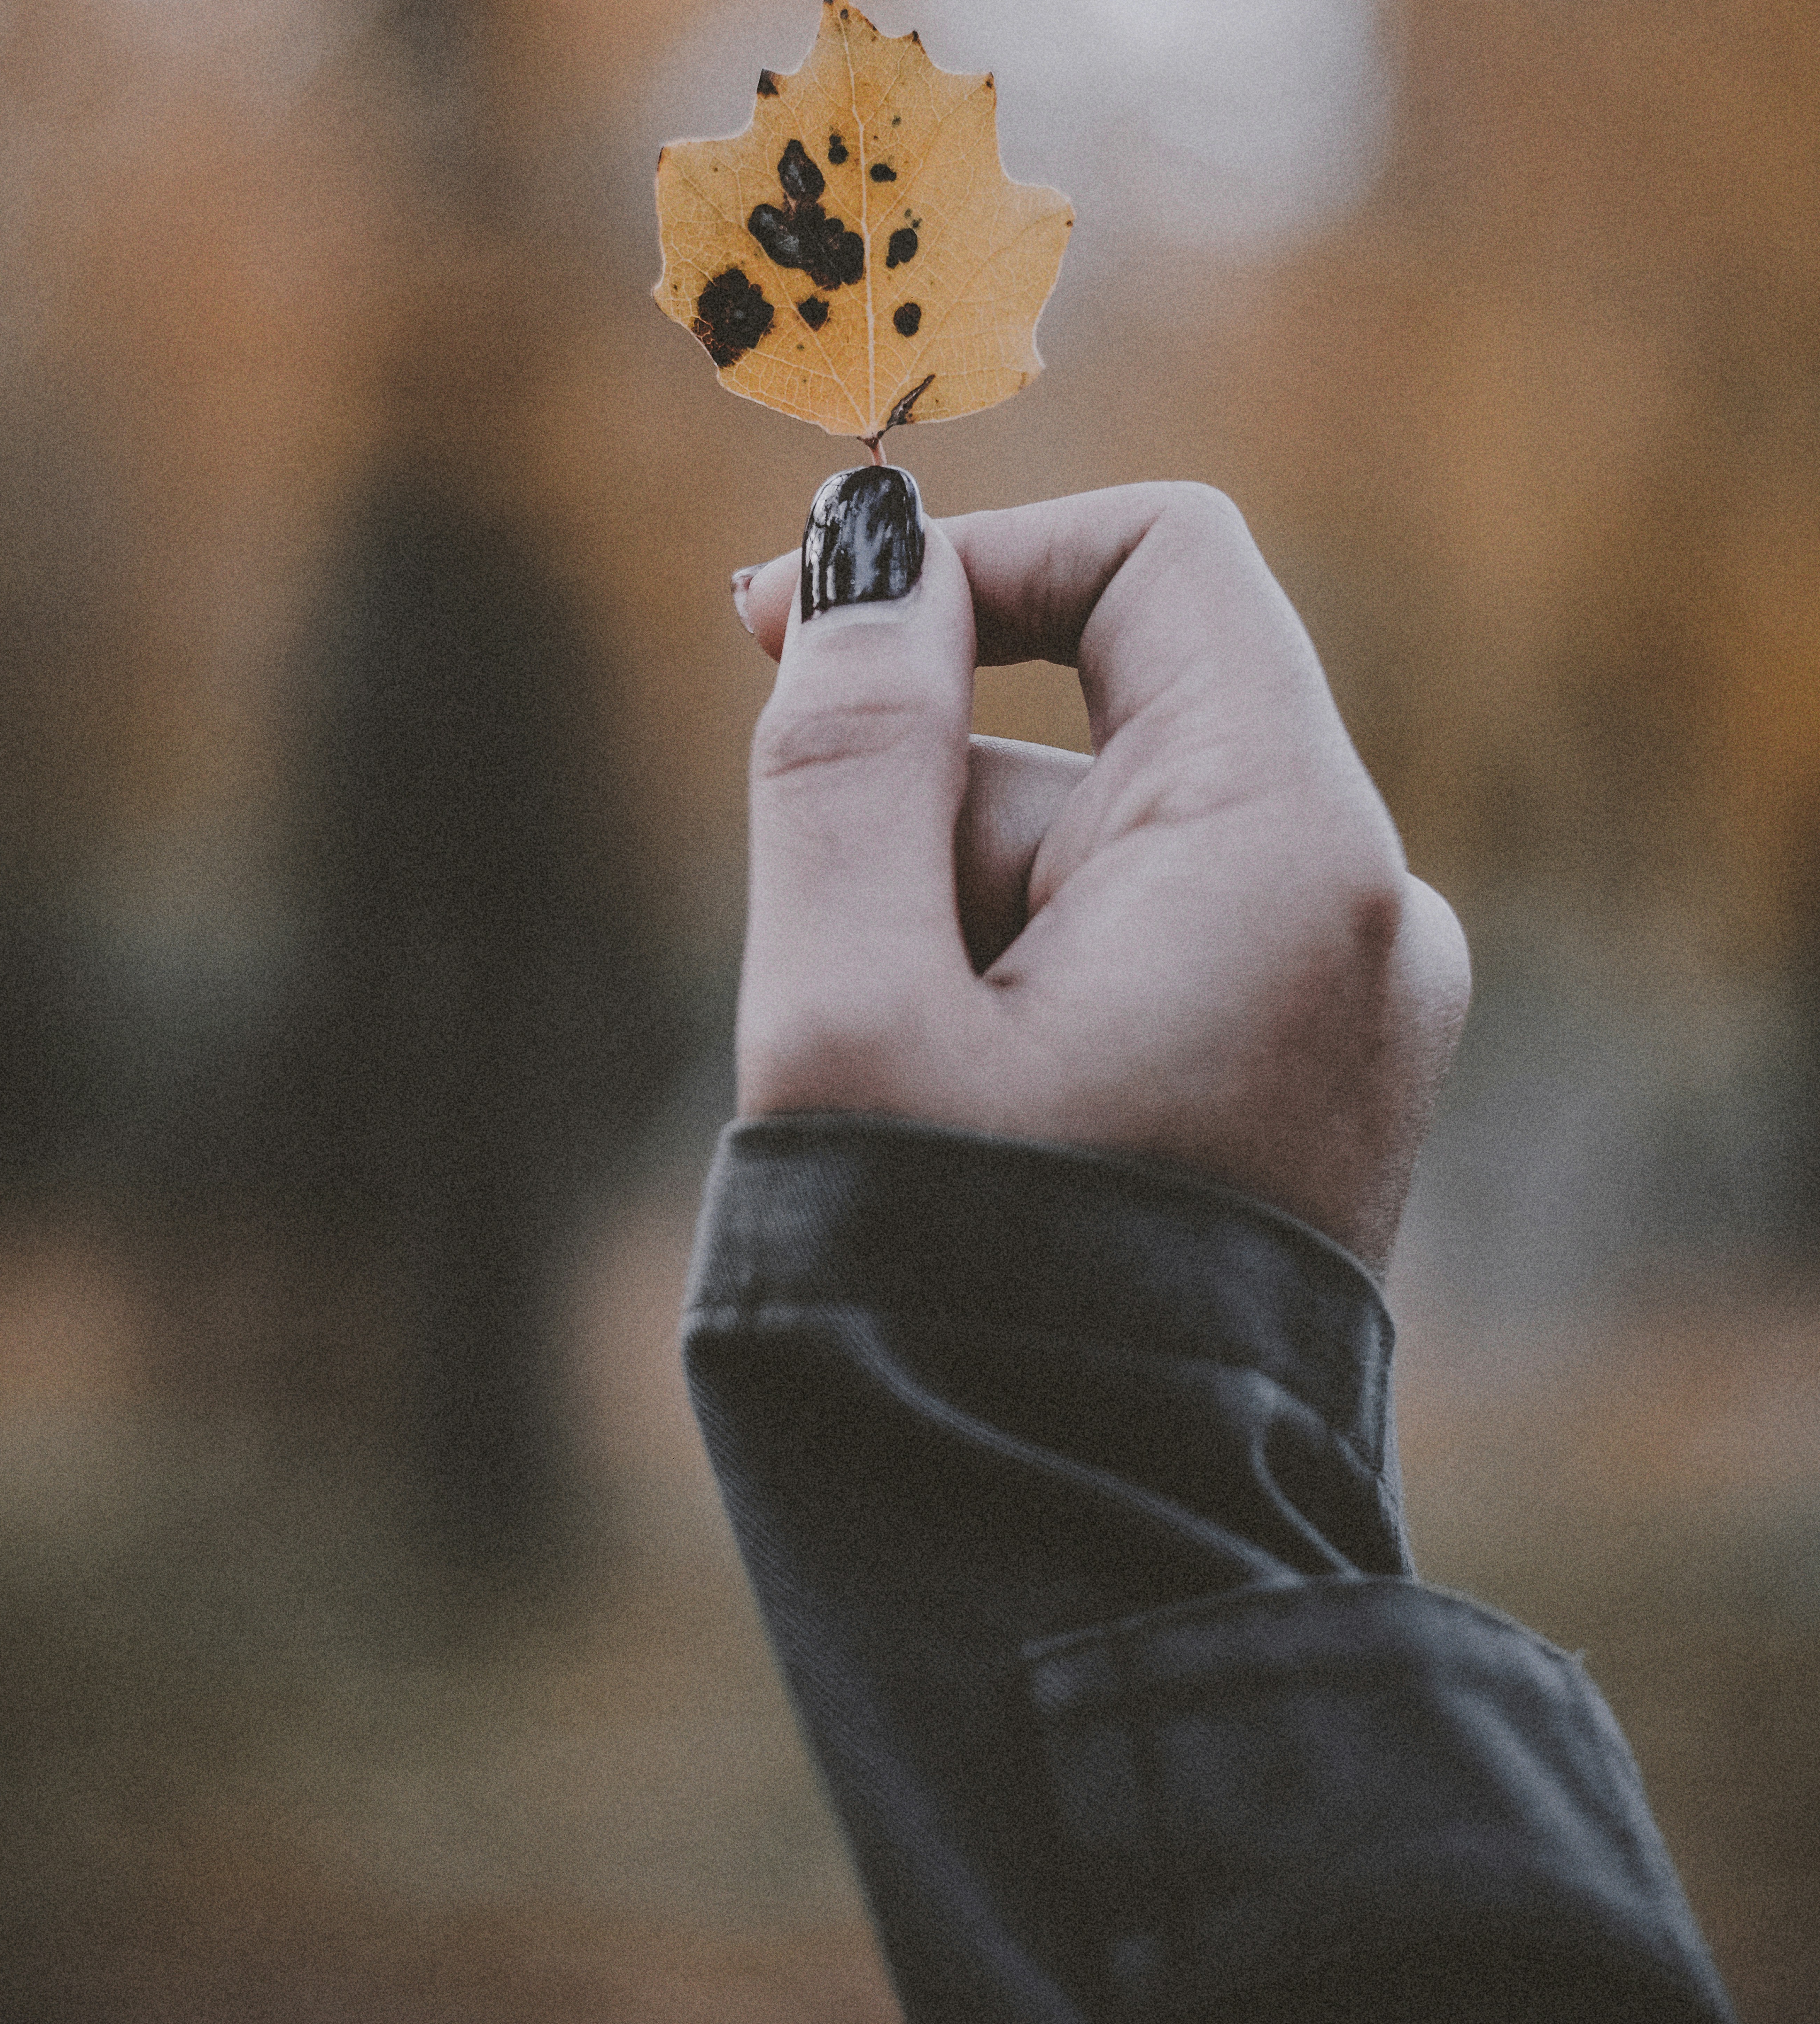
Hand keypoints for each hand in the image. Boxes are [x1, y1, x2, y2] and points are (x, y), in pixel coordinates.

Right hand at [732, 477, 1469, 1272]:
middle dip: (923, 785)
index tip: (786, 617)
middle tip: (816, 942)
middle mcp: (1353, 902)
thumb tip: (857, 557)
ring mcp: (1334, 993)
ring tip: (901, 1092)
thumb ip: (842, 752)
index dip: (970, 558)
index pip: (1156, 560)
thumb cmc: (959, 1300)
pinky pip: (1130, 936)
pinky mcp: (1295, 1067)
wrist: (1086, 1582)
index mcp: (1287, 849)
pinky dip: (1007, 973)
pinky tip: (954, 1115)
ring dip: (949, 906)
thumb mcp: (849, 1007)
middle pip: (1105, 708)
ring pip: (1095, 839)